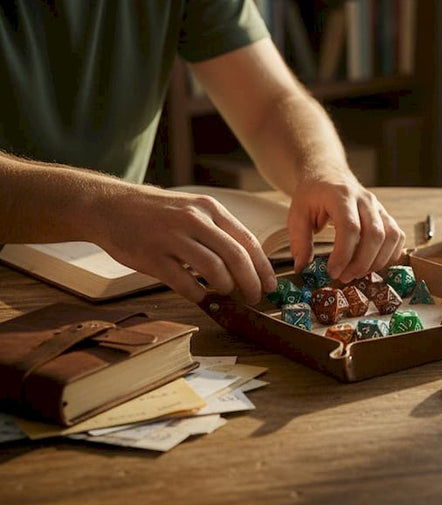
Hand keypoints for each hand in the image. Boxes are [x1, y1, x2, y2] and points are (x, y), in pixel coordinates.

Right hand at [95, 186, 277, 303]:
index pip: (247, 241)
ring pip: (214, 269)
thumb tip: (246, 262)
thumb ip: (217, 232)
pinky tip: (202, 298)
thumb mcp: (191, 210)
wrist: (108, 206)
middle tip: (255, 297)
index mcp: (209, 209)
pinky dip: (198, 294)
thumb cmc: (155, 212)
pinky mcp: (152, 257)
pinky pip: (184, 282)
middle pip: (236, 257)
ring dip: (226, 287)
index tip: (271, 284)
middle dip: (251, 282)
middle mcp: (194, 221)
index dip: (263, 267)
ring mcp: (172, 238)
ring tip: (227, 294)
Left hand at [286, 172, 405, 282]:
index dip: (343, 254)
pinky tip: (373, 264)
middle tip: (344, 277)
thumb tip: (302, 268)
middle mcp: (365, 200)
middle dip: (362, 262)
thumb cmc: (313, 195)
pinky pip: (398, 237)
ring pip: (391, 237)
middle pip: (375, 235)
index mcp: (341, 196)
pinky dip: (390, 255)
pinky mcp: (386, 215)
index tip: (332, 271)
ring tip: (357, 273)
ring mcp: (379, 207)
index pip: (350, 228)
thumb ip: (299, 241)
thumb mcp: (297, 213)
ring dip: (377, 261)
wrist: (329, 174)